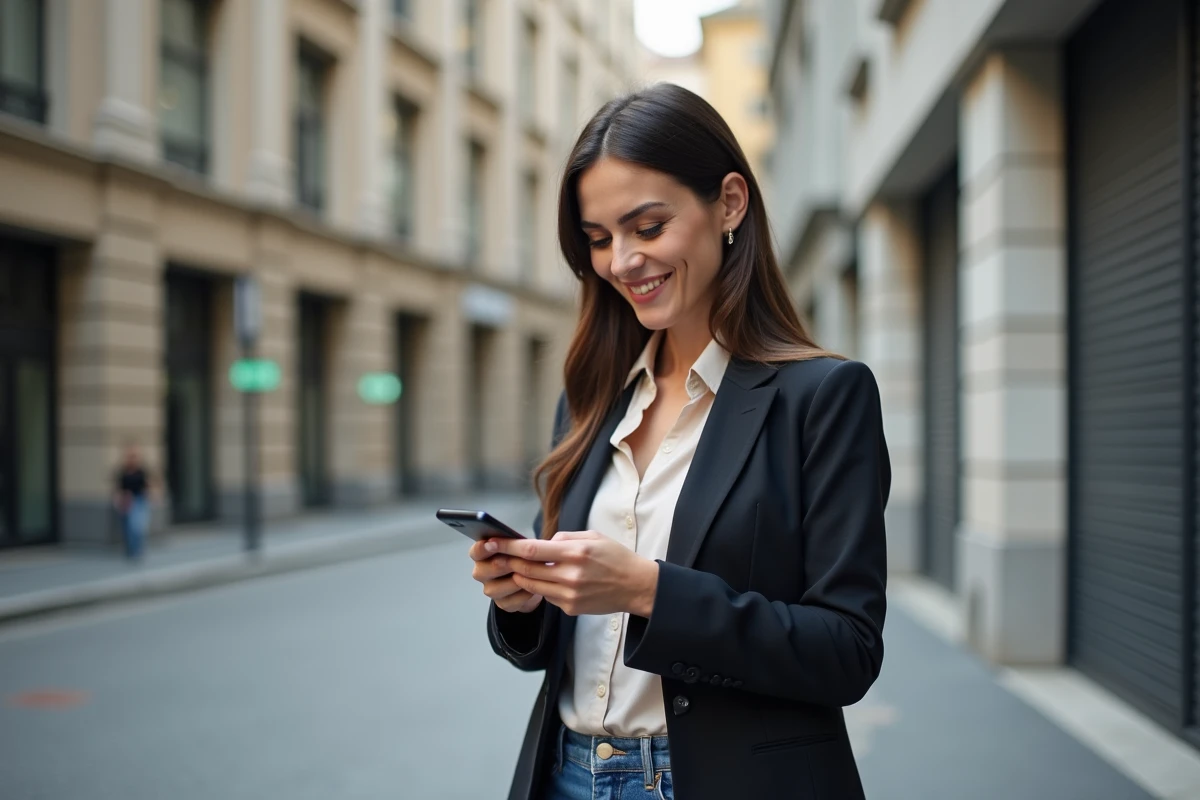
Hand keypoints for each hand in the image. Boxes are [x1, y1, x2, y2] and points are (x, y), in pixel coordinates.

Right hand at [469, 539, 543, 613]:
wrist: (531, 579)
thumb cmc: (521, 557)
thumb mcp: (518, 545)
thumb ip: (513, 542)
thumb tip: (519, 542)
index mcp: (481, 555)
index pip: (476, 551)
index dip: (483, 548)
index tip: (492, 543)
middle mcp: (481, 572)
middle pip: (492, 567)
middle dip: (510, 562)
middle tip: (525, 558)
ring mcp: (490, 589)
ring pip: (501, 586)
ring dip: (519, 579)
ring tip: (533, 572)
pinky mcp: (502, 603)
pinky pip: (513, 600)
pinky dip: (525, 593)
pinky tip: (534, 586)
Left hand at [485, 531, 658, 616]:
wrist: (636, 586)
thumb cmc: (615, 557)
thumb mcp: (593, 537)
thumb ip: (564, 538)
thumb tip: (541, 543)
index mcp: (575, 553)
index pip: (532, 550)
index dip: (509, 547)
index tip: (495, 542)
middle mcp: (570, 576)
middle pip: (527, 569)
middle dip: (509, 562)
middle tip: (496, 556)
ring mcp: (570, 595)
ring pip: (532, 585)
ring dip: (521, 576)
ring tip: (516, 567)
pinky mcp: (570, 608)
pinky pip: (546, 596)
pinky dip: (541, 587)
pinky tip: (546, 579)